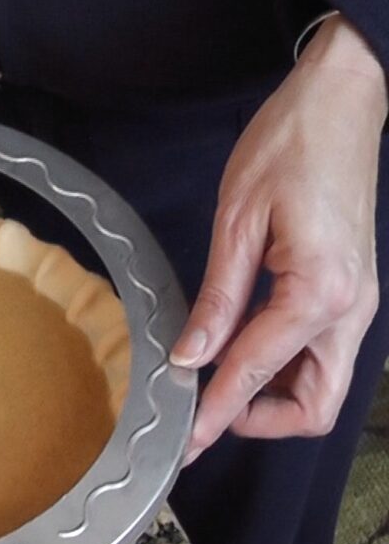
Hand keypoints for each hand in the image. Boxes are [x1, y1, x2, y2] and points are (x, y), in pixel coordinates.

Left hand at [171, 16, 386, 463]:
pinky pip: (323, 351)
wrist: (341, 102)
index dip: (214, 412)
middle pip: (313, 404)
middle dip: (258, 418)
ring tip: (216, 377)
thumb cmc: (288, 147)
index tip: (182, 442)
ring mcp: (359, 302)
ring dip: (273, 396)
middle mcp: (351, 310)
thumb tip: (191, 355)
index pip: (256, 373)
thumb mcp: (237, 222)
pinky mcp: (353, 289)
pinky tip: (243, 346)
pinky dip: (286, 364)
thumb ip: (218, 298)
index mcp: (319, 293)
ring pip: (322, 383)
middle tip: (202, 410)